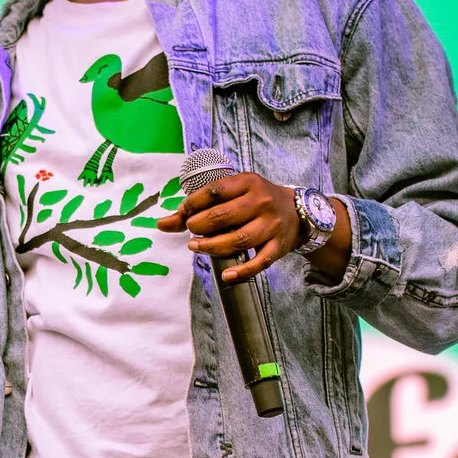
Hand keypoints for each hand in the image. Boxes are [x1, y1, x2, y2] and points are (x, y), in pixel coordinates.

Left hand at [156, 172, 348, 283]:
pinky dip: (242, 270)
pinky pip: (259, 262)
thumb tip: (161, 224)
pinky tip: (226, 274)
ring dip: (212, 246)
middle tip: (190, 231)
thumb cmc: (255, 201)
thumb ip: (198, 207)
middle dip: (200, 225)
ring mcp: (271, 226)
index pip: (215, 191)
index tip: (182, 212)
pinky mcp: (277, 247)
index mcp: (248, 182)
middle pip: (224, 216)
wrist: (296, 213)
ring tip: (196, 247)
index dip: (193, 203)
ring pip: (238, 240)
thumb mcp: (233, 194)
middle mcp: (262, 202)